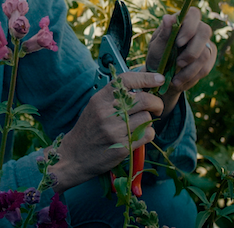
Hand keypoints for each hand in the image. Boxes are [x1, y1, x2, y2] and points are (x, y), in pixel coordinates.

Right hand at [50, 72, 164, 192]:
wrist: (74, 156)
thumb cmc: (88, 129)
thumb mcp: (95, 106)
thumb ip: (114, 96)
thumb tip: (142, 86)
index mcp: (100, 99)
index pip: (126, 80)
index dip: (146, 78)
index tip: (159, 79)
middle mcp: (106, 113)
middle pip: (144, 99)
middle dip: (156, 102)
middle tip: (157, 107)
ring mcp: (114, 130)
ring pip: (147, 118)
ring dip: (148, 121)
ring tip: (140, 124)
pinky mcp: (122, 147)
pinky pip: (147, 135)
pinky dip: (148, 134)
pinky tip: (139, 136)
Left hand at [145, 7, 215, 118]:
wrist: (162, 76)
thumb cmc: (157, 56)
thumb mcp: (156, 47)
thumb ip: (164, 34)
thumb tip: (168, 17)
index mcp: (182, 20)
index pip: (193, 13)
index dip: (189, 27)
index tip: (178, 43)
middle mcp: (197, 28)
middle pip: (205, 32)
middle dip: (191, 51)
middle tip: (178, 63)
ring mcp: (205, 43)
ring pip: (205, 53)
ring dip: (189, 69)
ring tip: (175, 79)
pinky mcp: (210, 57)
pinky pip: (206, 67)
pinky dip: (192, 77)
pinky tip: (180, 80)